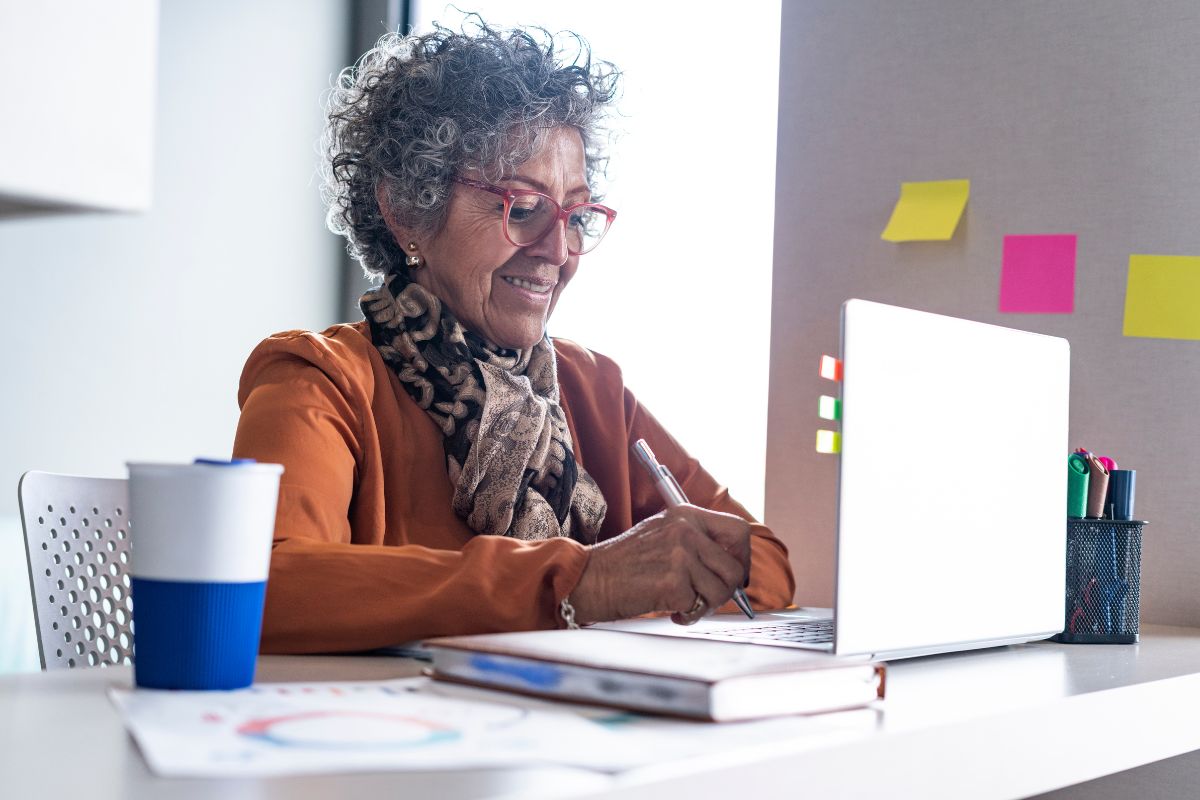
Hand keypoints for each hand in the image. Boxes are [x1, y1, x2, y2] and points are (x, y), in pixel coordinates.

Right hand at [569, 505, 750, 625]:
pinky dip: (687, 616)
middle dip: (727, 589)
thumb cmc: (623, 563)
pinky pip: (699, 608)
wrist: (590, 578)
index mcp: (685, 515)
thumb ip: (696, 542)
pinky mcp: (674, 584)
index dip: (742, 557)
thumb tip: (733, 566)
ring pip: (721, 591)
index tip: (736, 574)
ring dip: (706, 605)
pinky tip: (669, 610)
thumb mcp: (662, 535)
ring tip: (683, 604)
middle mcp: (686, 531)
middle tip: (708, 598)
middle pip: (735, 567)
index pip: (737, 531)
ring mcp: (681, 556)